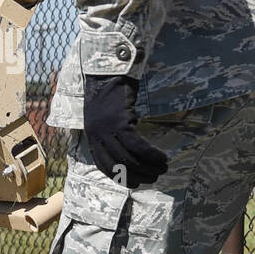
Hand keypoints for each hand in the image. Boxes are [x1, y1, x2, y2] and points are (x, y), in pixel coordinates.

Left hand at [83, 73, 167, 187]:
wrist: (106, 71)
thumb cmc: (107, 93)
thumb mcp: (102, 118)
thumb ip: (110, 135)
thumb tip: (127, 152)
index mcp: (92, 137)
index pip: (104, 167)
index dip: (120, 178)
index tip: (135, 183)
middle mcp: (97, 136)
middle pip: (119, 166)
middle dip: (138, 176)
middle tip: (154, 178)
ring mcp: (107, 130)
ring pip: (130, 158)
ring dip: (148, 167)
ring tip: (162, 169)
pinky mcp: (120, 122)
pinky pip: (138, 146)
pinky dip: (151, 155)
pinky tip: (162, 157)